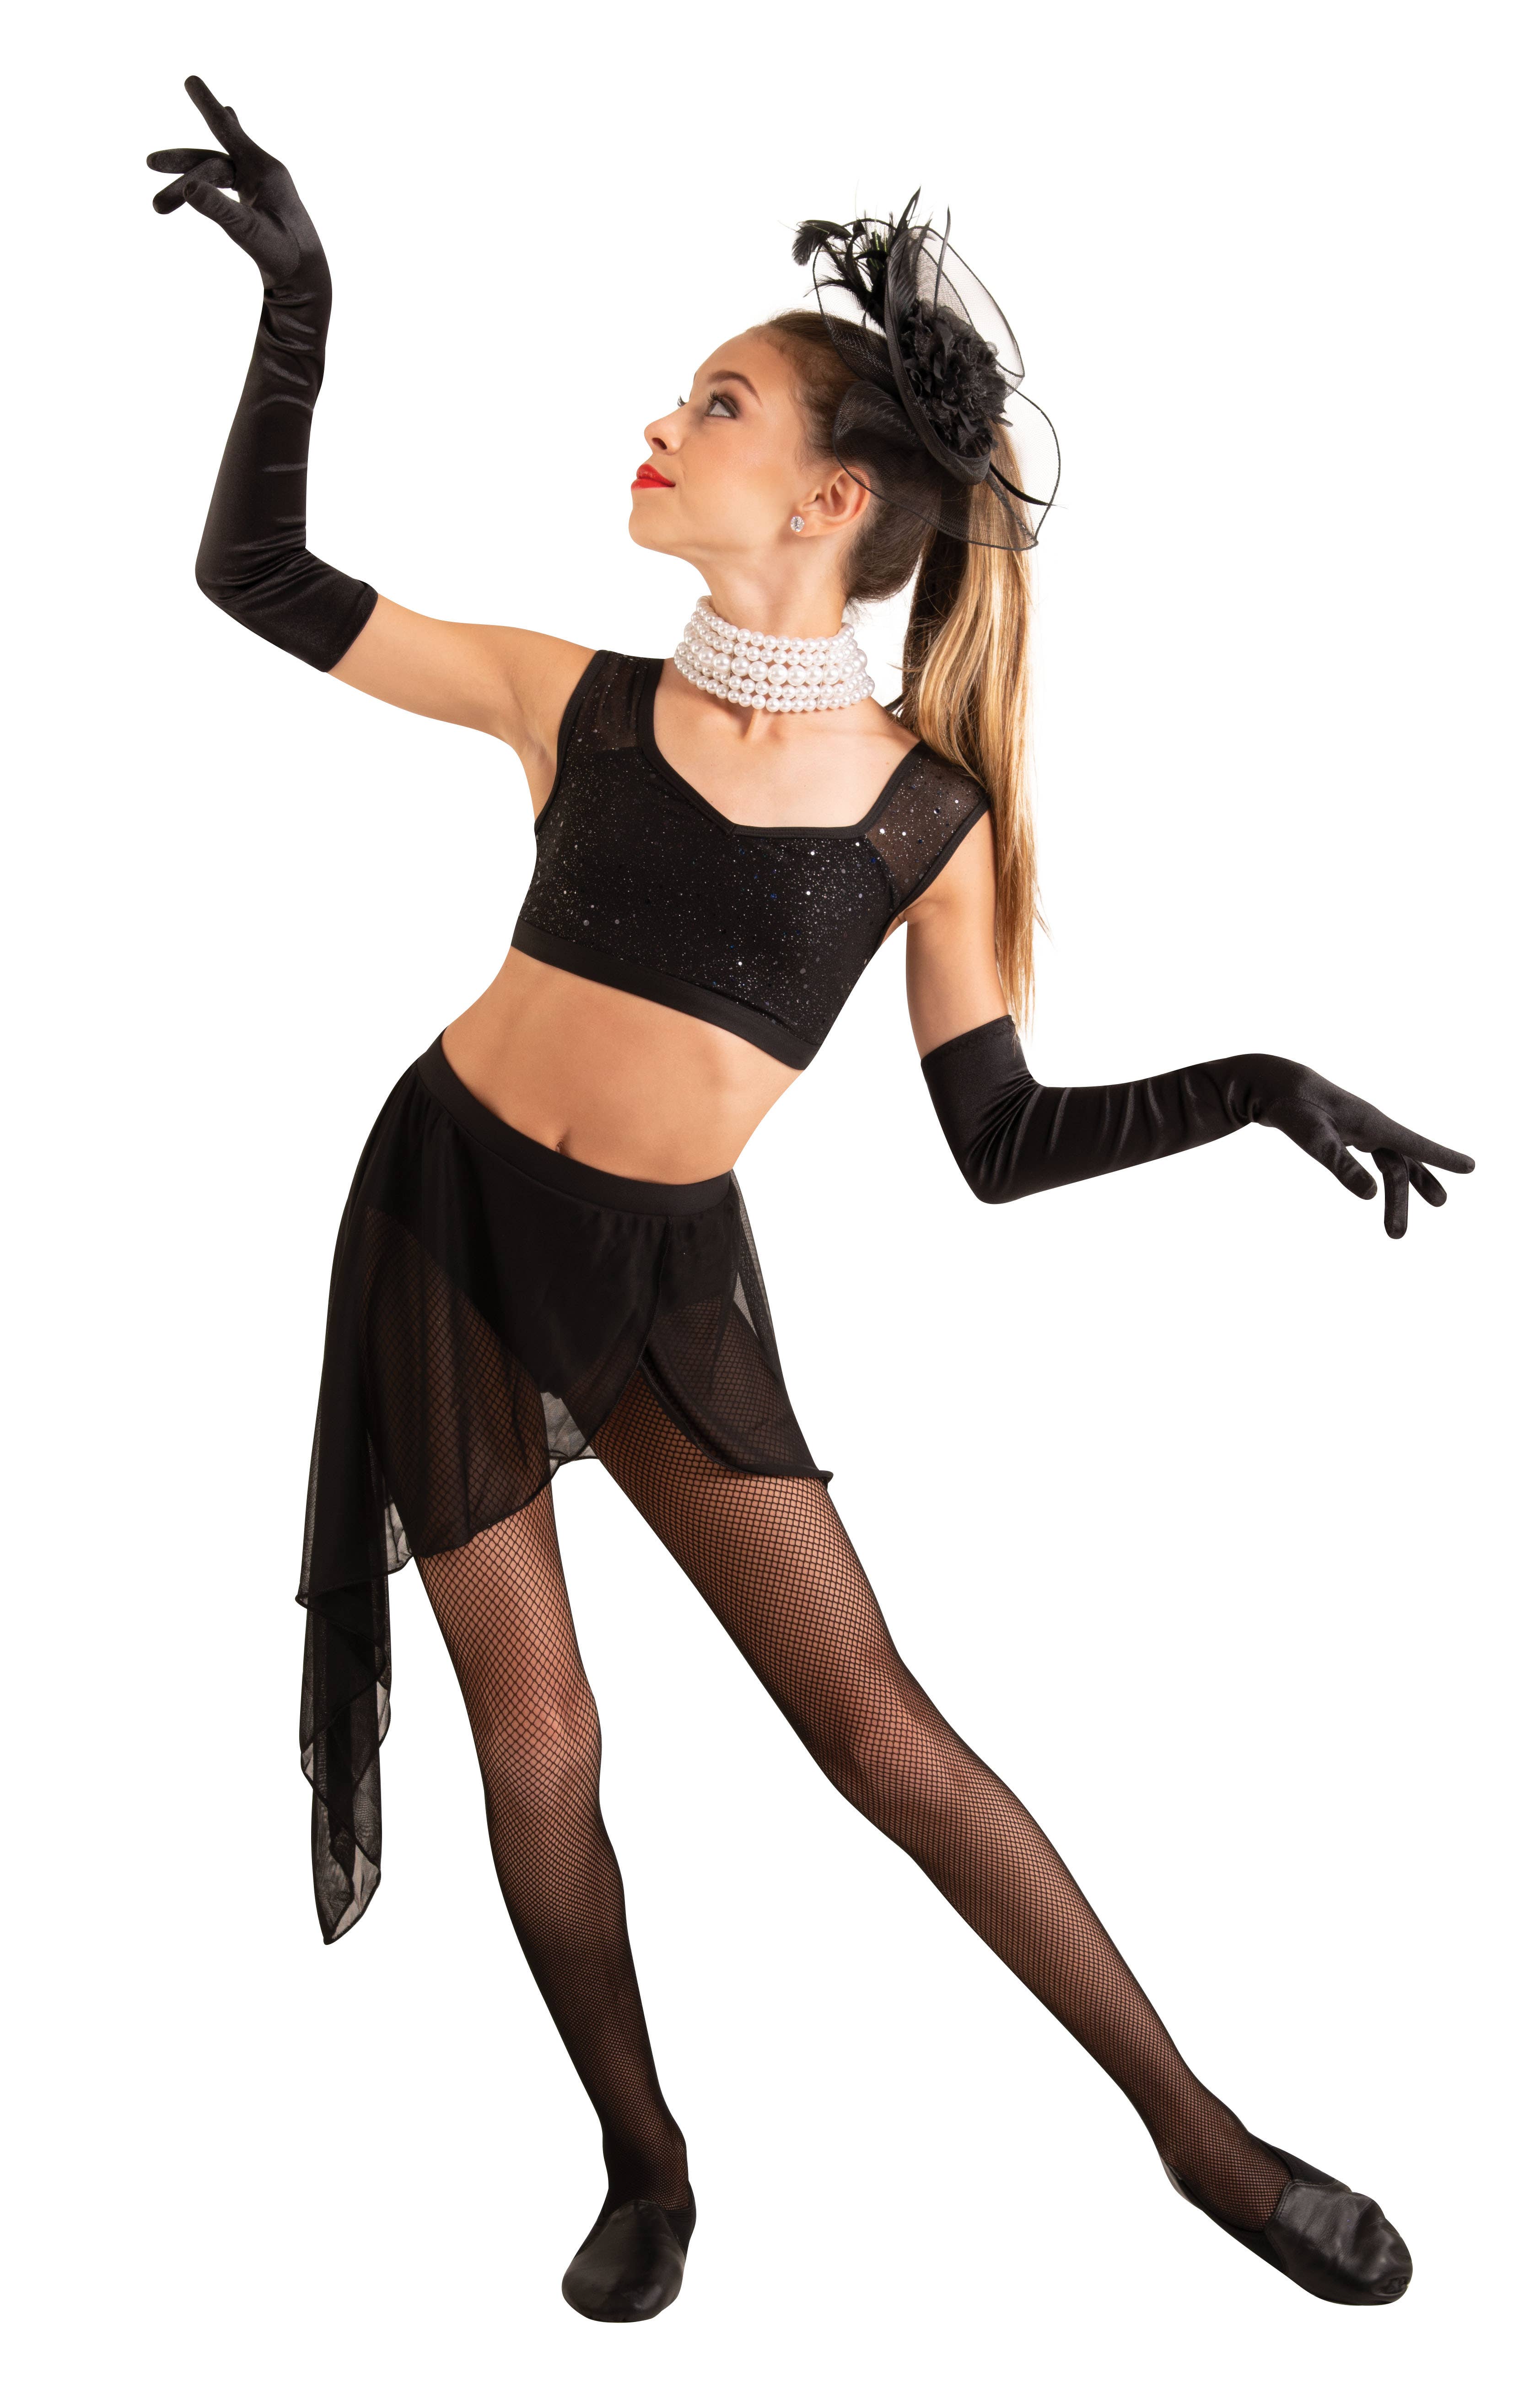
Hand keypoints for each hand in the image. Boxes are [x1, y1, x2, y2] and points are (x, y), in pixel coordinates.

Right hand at [147, 75, 326, 308]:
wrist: (307, 279)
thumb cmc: (285, 257)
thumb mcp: (250, 234)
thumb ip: (220, 211)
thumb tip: (187, 186)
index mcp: (264, 170)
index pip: (227, 130)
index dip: (206, 105)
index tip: (189, 79)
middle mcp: (263, 172)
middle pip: (213, 160)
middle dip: (180, 163)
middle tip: (148, 161)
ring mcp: (260, 186)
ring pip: (215, 175)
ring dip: (186, 187)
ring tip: (157, 206)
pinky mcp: (257, 201)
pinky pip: (228, 178)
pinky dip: (211, 171)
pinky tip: (204, 167)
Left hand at [1242, 1057, 1474, 1238]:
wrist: (1274, 1084)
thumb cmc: (1293, 1107)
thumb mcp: (1314, 1139)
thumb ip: (1340, 1165)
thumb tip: (1370, 1196)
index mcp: (1371, 1123)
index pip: (1414, 1143)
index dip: (1442, 1157)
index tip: (1471, 1167)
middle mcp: (1372, 1126)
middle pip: (1397, 1167)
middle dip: (1401, 1200)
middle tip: (1396, 1236)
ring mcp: (1361, 1130)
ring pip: (1388, 1165)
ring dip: (1395, 1195)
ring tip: (1396, 1231)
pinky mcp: (1348, 1134)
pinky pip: (1376, 1157)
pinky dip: (1382, 1175)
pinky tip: (1380, 1190)